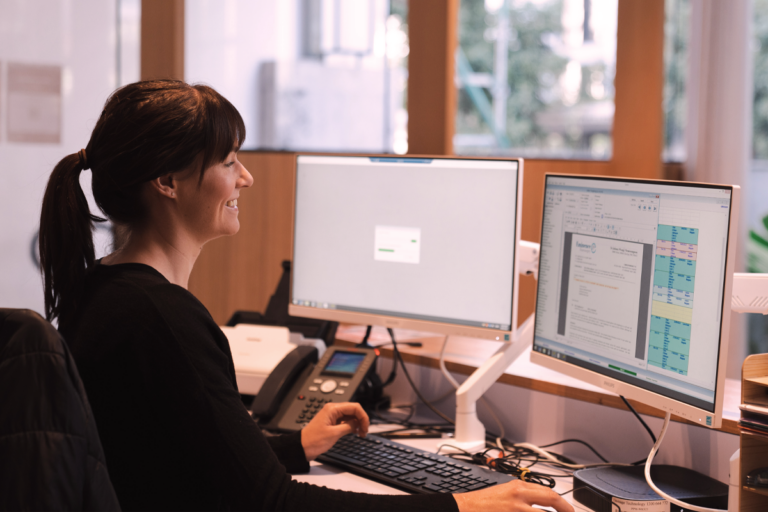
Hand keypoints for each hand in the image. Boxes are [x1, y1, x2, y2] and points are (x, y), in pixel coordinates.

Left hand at [300, 402, 369, 460]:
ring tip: (361, 433)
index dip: (363, 416)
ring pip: (350, 416)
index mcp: (333, 409)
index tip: (366, 426)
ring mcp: (332, 416)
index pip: (354, 407)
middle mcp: (333, 410)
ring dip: (357, 423)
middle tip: (364, 431)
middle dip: (361, 420)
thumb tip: (357, 423)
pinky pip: (345, 421)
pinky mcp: (332, 423)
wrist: (302, 447)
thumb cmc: (314, 440)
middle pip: (353, 410)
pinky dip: (352, 426)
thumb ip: (348, 426)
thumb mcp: (334, 433)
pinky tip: (354, 432)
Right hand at [453, 479, 573, 511]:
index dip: (565, 505)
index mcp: (519, 487)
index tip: (569, 511)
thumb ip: (525, 494)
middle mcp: (519, 497)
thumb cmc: (483, 502)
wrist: (464, 508)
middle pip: (552, 501)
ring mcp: (515, 511)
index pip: (550, 494)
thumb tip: (543, 502)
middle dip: (566, 510)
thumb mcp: (505, 490)